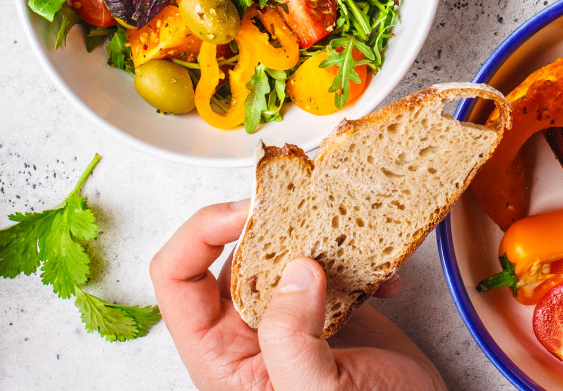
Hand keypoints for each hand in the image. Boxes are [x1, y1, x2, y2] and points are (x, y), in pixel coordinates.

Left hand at [150, 201, 445, 390]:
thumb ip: (293, 338)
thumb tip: (297, 270)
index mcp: (222, 356)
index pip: (177, 279)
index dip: (200, 234)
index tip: (246, 211)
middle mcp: (248, 333)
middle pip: (231, 253)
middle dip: (271, 224)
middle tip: (307, 206)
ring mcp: (290, 319)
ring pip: (283, 252)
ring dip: (318, 236)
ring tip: (352, 238)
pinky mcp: (330, 311)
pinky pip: (330, 265)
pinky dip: (359, 261)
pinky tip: (385, 282)